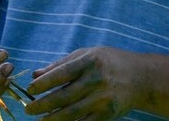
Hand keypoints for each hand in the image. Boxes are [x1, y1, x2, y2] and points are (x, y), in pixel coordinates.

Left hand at [25, 47, 143, 119]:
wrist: (140, 78)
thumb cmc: (109, 62)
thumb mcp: (87, 54)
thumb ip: (61, 64)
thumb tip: (36, 74)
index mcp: (90, 61)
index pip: (61, 73)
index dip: (43, 83)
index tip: (30, 89)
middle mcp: (97, 80)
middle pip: (63, 96)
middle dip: (42, 105)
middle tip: (28, 109)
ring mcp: (102, 99)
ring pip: (71, 113)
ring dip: (52, 119)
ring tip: (40, 120)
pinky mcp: (107, 114)